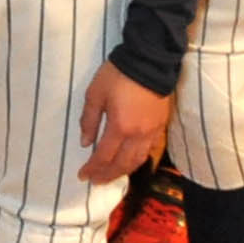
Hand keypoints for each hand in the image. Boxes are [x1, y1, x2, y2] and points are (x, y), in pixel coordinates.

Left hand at [76, 63, 169, 184]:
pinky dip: (138, 160)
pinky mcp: (160, 126)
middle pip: (122, 164)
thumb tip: (85, 143)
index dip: (92, 168)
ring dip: (123, 171)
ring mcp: (152, 132)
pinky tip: (130, 161)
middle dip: (107, 175)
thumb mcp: (95, 94)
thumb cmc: (117, 75)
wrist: (149, 61)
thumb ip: (89, 120)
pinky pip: (149, 150)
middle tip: (95, 181)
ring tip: (111, 175)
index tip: (82, 175)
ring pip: (138, 160)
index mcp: (120, 127)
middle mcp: (138, 135)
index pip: (104, 156)